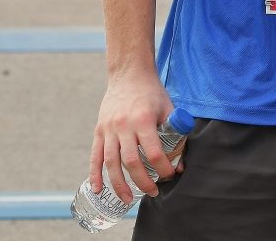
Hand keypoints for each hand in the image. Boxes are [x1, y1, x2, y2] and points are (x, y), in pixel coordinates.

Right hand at [89, 70, 175, 203]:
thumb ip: (176, 133)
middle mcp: (124, 126)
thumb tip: (181, 162)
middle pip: (131, 161)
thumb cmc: (152, 93)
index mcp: (143, 120)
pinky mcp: (98, 131)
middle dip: (143, 181)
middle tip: (153, 193)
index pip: (153, 151)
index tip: (170, 175)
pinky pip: (95, 156)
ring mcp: (108, 129)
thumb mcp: (168, 109)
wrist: (129, 75)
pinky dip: (95, 174)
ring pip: (111, 163)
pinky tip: (98, 189)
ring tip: (128, 200)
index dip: (163, 167)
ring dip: (119, 184)